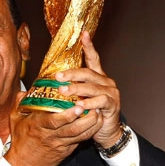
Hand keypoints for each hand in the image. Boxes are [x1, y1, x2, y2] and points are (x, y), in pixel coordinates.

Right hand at [5, 92, 101, 165]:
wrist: (23, 165)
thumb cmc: (20, 141)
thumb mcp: (15, 120)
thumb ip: (19, 103)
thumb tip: (25, 91)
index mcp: (38, 127)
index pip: (55, 121)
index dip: (69, 115)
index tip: (79, 106)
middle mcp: (51, 136)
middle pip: (73, 129)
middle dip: (87, 118)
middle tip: (95, 106)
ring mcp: (60, 145)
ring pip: (80, 136)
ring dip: (92, 125)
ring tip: (99, 113)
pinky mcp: (66, 151)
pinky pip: (80, 141)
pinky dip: (89, 132)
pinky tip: (95, 123)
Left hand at [55, 31, 123, 148]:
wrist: (107, 131)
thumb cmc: (91, 113)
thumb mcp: (81, 98)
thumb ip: (72, 88)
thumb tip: (53, 81)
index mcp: (98, 77)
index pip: (93, 58)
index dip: (88, 46)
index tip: (83, 34)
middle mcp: (106, 82)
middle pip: (88, 73)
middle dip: (72, 74)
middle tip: (58, 77)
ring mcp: (110, 92)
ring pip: (92, 86)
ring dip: (76, 88)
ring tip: (63, 91)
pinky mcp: (112, 104)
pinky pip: (100, 101)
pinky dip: (89, 103)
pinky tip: (80, 105)